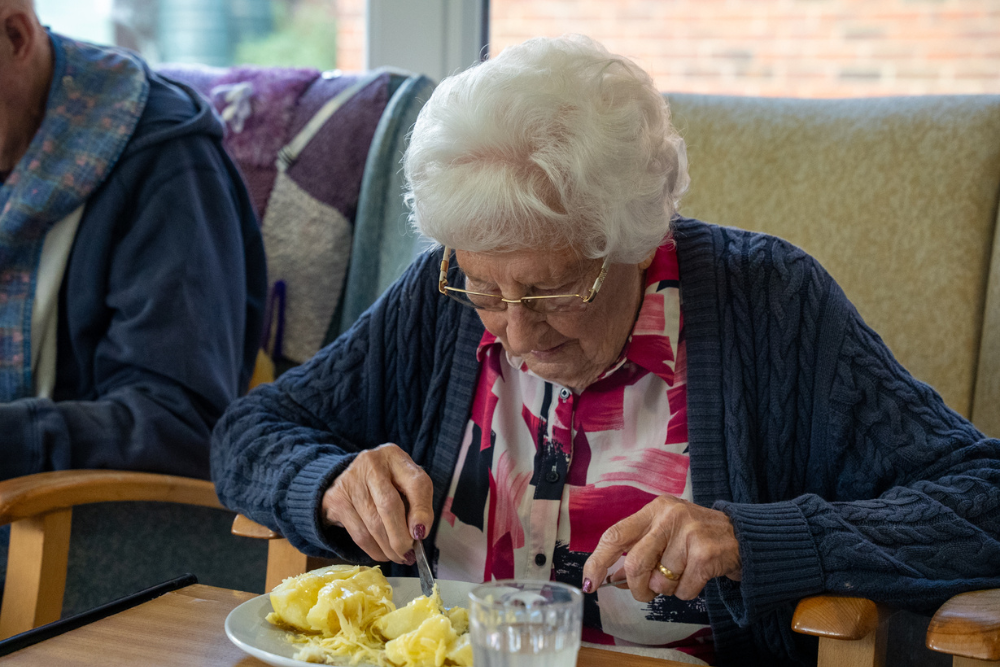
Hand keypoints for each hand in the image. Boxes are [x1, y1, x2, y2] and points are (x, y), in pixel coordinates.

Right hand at [321, 443, 433, 563]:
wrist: (348, 478)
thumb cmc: (386, 483)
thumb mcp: (407, 485)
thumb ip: (418, 504)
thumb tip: (419, 533)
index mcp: (395, 456)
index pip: (415, 483)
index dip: (421, 511)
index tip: (421, 534)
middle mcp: (371, 463)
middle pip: (389, 506)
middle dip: (401, 537)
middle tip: (409, 554)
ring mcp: (350, 481)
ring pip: (373, 524)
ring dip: (388, 548)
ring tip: (399, 557)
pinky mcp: (335, 500)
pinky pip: (358, 534)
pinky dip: (374, 549)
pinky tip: (383, 553)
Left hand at [582, 495, 741, 601]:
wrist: (743, 537)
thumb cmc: (697, 538)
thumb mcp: (665, 535)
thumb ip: (638, 552)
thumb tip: (609, 577)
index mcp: (654, 509)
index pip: (615, 535)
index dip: (598, 561)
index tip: (590, 582)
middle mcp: (669, 515)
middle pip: (635, 563)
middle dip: (637, 588)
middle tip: (645, 594)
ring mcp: (689, 532)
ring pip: (660, 581)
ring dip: (667, 589)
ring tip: (681, 575)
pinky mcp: (706, 552)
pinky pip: (683, 590)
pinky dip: (686, 593)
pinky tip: (697, 578)